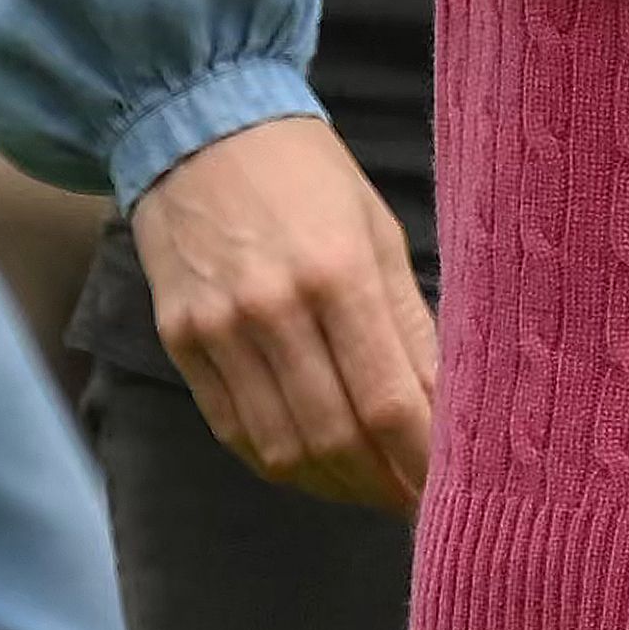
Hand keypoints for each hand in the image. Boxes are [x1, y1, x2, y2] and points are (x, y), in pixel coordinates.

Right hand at [133, 111, 437, 509]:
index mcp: (337, 274)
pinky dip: (280, 463)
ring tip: (371, 489)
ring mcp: (218, 330)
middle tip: (414, 502)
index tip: (448, 489)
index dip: (421, 460)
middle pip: (335, 437)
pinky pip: (233, 431)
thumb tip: (446, 408)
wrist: (197, 127)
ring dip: (334, 485)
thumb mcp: (378, 232)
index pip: (388, 401)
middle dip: (383, 484)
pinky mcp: (180, 342)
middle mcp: (273, 308)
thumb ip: (410, 324)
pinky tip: (315, 465)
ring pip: (282, 449)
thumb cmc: (307, 177)